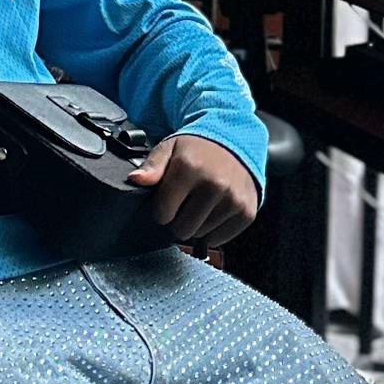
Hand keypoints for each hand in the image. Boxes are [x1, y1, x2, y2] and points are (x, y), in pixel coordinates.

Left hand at [127, 134, 259, 246]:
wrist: (235, 144)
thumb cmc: (197, 150)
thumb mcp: (170, 149)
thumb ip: (152, 166)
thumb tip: (136, 180)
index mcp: (189, 168)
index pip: (163, 213)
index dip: (162, 209)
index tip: (169, 199)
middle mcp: (214, 184)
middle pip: (182, 229)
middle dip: (179, 220)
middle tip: (186, 203)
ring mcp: (233, 199)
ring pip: (201, 235)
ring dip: (197, 224)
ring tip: (202, 204)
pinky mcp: (246, 212)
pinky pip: (219, 239)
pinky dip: (214, 231)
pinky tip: (214, 211)